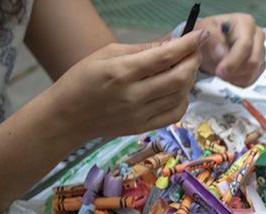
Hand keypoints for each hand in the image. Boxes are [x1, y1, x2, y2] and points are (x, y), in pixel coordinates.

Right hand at [41, 29, 209, 144]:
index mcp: (120, 72)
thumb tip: (172, 43)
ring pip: (180, 95)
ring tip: (184, 67)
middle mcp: (132, 96)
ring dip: (190, 79)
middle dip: (193, 60)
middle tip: (195, 50)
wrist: (65, 117)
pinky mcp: (142, 128)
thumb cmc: (81, 80)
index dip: (187, 44)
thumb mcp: (106, 54)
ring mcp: (139, 115)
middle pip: (179, 77)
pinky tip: (178, 90)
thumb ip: (141, 49)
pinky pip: (174, 114)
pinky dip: (183, 99)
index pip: (165, 56)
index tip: (200, 34)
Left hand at [195, 13, 265, 87]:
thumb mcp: (205, 32)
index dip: (233, 61)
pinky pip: (250, 80)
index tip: (220, 70)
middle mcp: (257, 36)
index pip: (245, 45)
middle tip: (218, 71)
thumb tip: (222, 53)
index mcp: (246, 23)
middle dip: (233, 71)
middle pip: (252, 62)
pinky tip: (229, 72)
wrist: (212, 43)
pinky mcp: (260, 65)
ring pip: (251, 73)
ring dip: (233, 76)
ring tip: (221, 68)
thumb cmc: (210, 34)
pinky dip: (236, 80)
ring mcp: (261, 51)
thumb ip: (213, 42)